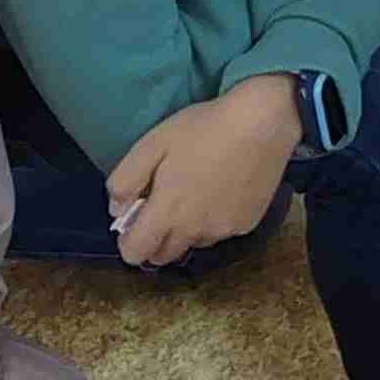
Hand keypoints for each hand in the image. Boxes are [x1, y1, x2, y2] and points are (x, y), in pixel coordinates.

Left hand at [106, 78, 300, 268]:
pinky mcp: (247, 224)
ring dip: (185, 231)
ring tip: (195, 196)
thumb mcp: (152, 144)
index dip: (128, 241)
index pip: (135, 253)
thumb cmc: (202, 129)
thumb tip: (116, 210)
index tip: (134, 220)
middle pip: (163, 257)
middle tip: (162, 207)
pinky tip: (223, 191)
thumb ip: (125, 181)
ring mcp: (223, 230)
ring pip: (193, 244)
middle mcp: (194, 231)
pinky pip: (220, 233)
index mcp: (167, 212)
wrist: (262, 122)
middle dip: (155, 240)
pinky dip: (214, 221)